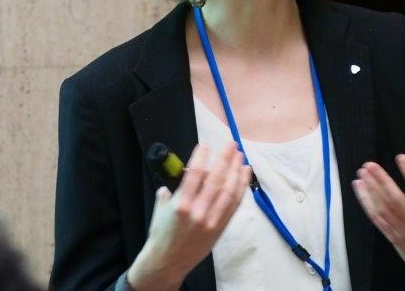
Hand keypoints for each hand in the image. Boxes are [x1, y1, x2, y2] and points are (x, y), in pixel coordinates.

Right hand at [127, 142, 251, 290]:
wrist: (168, 261)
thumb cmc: (161, 233)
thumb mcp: (160, 208)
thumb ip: (170, 190)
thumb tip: (180, 174)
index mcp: (180, 205)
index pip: (194, 175)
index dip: (201, 157)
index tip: (206, 144)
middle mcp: (198, 212)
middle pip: (216, 180)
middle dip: (225, 159)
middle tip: (231, 144)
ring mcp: (211, 221)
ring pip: (229, 191)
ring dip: (236, 171)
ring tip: (240, 156)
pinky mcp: (220, 227)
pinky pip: (234, 204)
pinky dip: (241, 188)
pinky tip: (244, 175)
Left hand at [352, 153, 404, 290]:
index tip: (401, 157)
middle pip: (395, 199)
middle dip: (381, 181)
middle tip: (369, 164)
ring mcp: (401, 229)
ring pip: (382, 208)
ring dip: (370, 189)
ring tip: (362, 171)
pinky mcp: (392, 234)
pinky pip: (376, 217)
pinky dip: (365, 201)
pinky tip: (359, 186)